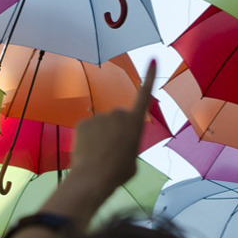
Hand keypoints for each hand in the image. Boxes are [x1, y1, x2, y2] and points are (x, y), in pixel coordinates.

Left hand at [69, 60, 156, 193]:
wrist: (94, 178)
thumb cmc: (118, 173)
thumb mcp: (133, 160)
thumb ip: (129, 145)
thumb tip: (119, 143)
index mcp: (135, 122)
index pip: (145, 95)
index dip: (150, 77)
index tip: (154, 59)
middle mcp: (118, 114)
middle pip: (119, 117)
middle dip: (117, 129)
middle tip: (113, 150)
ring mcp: (99, 117)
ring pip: (102, 124)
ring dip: (102, 135)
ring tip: (100, 154)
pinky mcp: (83, 122)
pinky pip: (88, 128)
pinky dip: (88, 138)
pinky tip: (88, 151)